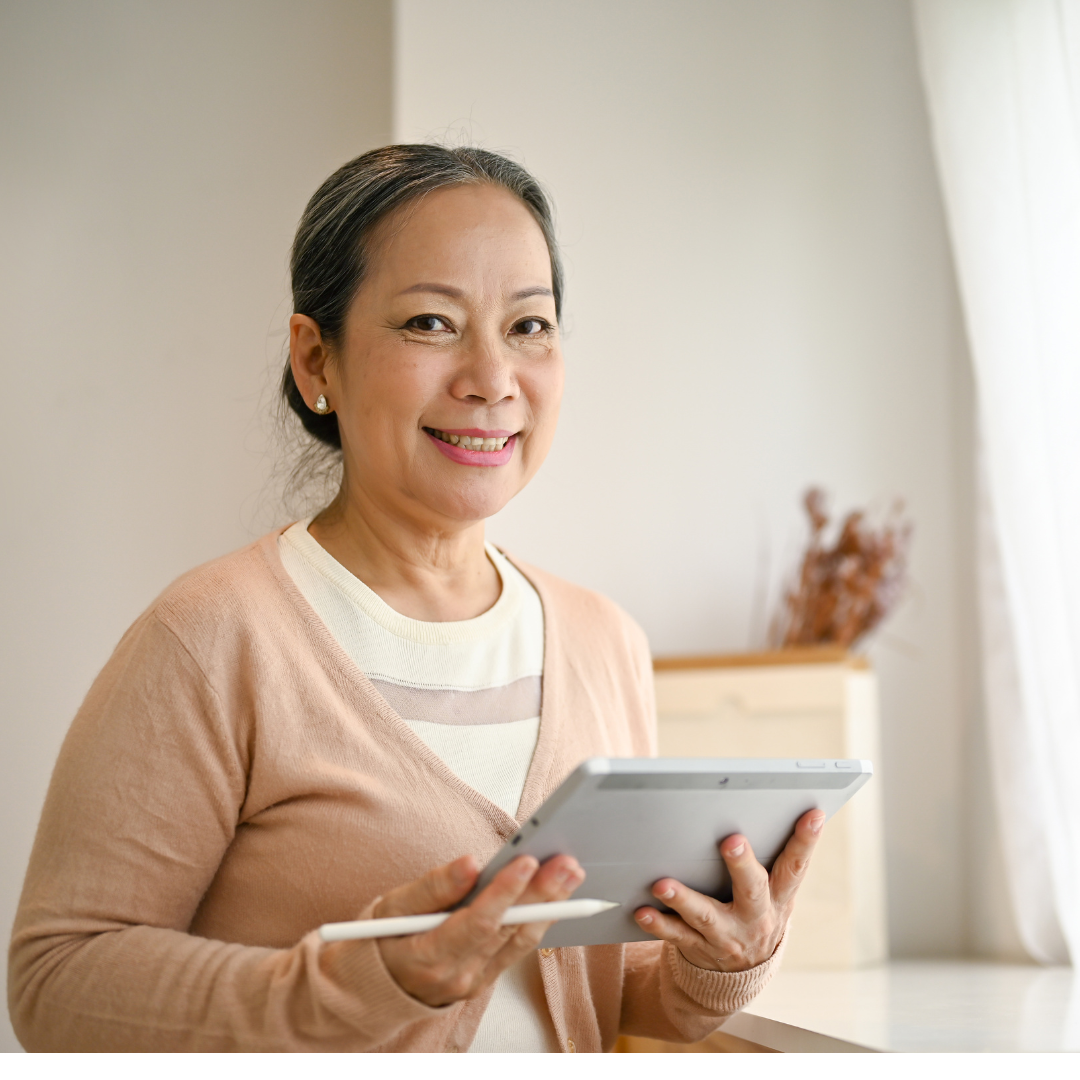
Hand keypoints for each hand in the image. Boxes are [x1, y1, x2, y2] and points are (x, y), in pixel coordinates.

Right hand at [373, 853, 583, 1006]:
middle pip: (507, 930)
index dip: (504, 892)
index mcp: (428, 957)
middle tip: (565, 863)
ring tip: (570, 874)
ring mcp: (474, 981)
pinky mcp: (485, 978)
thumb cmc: (380, 940)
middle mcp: (457, 976)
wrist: (372, 986)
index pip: (476, 923)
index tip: (526, 862)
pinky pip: (517, 948)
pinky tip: (555, 898)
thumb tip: (470, 864)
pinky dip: (538, 921)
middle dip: (540, 894)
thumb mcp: (391, 907)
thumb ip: (432, 887)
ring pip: (519, 940)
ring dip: (550, 905)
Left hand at [633, 808, 825, 971]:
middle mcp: (756, 917)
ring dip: (684, 899)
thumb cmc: (756, 910)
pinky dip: (659, 924)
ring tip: (662, 884)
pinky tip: (643, 910)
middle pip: (752, 889)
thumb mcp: (774, 893)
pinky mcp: (700, 948)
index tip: (813, 814)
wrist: (741, 973)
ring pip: (706, 915)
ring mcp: (727, 935)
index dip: (806, 841)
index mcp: (779, 897)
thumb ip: (773, 859)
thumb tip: (772, 805)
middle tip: (732, 840)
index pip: (796, 866)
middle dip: (742, 865)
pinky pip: (677, 935)